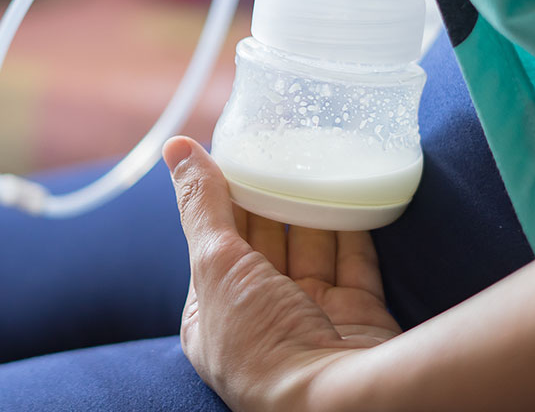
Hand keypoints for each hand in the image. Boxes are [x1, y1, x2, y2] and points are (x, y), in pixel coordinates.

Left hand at [164, 137, 400, 411]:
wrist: (339, 403)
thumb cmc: (262, 342)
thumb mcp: (214, 263)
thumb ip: (199, 204)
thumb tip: (176, 147)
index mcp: (213, 319)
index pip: (215, 245)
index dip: (223, 200)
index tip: (236, 154)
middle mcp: (260, 322)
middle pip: (264, 244)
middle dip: (270, 200)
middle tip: (280, 148)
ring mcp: (310, 320)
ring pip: (310, 249)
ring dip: (312, 208)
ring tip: (315, 160)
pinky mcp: (358, 318)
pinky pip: (354, 262)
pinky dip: (354, 227)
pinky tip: (351, 192)